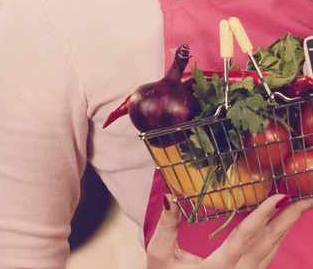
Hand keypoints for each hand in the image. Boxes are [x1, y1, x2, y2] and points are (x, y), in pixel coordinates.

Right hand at [146, 194, 312, 267]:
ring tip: (297, 208)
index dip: (262, 216)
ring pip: (270, 254)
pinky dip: (274, 241)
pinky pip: (265, 261)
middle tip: (304, 199)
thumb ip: (166, 226)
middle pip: (267, 246)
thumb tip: (170, 195)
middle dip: (287, 221)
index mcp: (216, 268)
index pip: (244, 238)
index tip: (279, 197)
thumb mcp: (160, 256)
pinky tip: (279, 228)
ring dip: (284, 229)